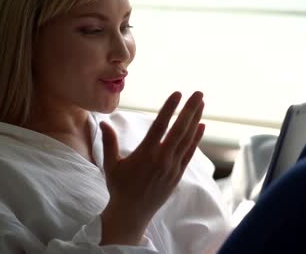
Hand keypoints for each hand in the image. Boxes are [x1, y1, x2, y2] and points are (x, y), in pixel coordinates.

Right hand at [99, 91, 205, 245]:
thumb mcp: (111, 164)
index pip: (160, 126)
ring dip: (195, 120)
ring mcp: (172, 167)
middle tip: (198, 92)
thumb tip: (103, 122)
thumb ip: (109, 142)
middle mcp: (162, 159)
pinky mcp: (178, 175)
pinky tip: (201, 126)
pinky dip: (196, 139)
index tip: (177, 93)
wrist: (132, 214)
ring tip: (201, 103)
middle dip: (190, 109)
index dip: (169, 108)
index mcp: (145, 154)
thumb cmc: (119, 188)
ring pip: (187, 139)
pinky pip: (189, 153)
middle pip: (179, 130)